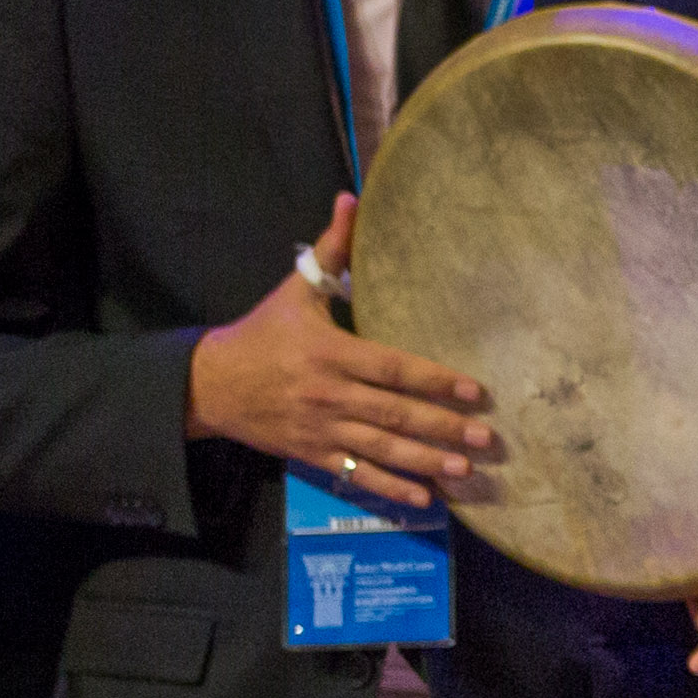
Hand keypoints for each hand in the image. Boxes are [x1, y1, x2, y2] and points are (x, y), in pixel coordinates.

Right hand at [186, 195, 496, 489]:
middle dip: (444, 428)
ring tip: (467, 471)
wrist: (208, 383)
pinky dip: (390, 489)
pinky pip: (356, 473)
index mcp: (328, 352)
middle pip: (394, 413)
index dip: (433, 380)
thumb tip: (352, 198)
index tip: (475, 391)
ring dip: (426, 462)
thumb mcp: (294, 289)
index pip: (391, 367)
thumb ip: (331, 249)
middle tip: (488, 439)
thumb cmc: (261, 332)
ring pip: (381, 449)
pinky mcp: (311, 453)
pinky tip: (425, 499)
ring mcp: (320, 428)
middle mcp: (328, 393)